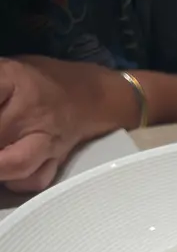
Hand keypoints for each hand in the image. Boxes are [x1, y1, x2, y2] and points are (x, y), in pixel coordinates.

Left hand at [0, 56, 137, 192]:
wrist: (92, 97)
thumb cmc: (40, 80)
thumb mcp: (6, 69)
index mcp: (13, 78)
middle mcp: (31, 110)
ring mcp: (46, 138)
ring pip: (12, 163)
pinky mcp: (56, 160)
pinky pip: (31, 180)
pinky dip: (13, 182)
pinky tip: (4, 176)